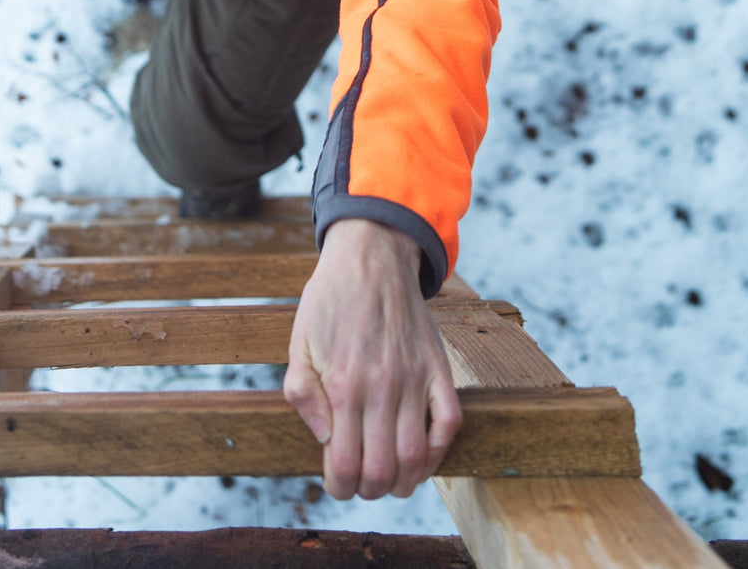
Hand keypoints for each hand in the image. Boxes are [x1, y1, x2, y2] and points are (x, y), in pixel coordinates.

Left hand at [283, 218, 461, 499]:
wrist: (371, 257)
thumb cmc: (329, 301)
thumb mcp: (298, 344)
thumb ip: (302, 395)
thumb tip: (324, 440)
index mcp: (343, 386)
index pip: (344, 465)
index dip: (339, 487)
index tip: (336, 483)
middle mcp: (381, 388)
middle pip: (383, 472)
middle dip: (369, 490)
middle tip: (362, 483)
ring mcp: (414, 380)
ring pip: (417, 458)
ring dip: (404, 483)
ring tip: (391, 480)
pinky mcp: (438, 369)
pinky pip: (449, 425)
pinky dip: (439, 453)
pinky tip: (423, 457)